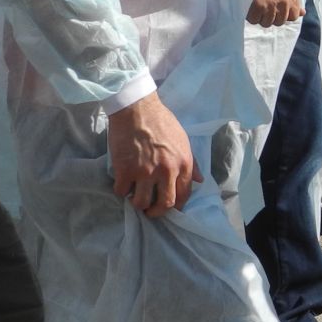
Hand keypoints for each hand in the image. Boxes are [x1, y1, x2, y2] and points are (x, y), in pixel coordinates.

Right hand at [108, 93, 201, 217]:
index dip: (177, 206)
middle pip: (164, 204)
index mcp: (183, 164)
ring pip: (141, 202)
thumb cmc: (162, 122)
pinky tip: (123, 184)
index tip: (169, 207)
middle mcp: (166, 171)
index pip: (184, 195)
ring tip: (136, 198)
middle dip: (157, 212)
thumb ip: (191, 162)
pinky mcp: (124, 170)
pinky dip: (122, 191)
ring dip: (138, 204)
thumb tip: (199, 180)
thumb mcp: (183, 140)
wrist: (137, 109)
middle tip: (150, 211)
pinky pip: (122, 191)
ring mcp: (144, 172)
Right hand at [246, 0, 304, 26]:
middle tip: (264, 4)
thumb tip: (303, 13)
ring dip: (260, 16)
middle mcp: (284, 2)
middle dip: (271, 16)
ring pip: (266, 23)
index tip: (277, 9)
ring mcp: (271, 5)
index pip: (294, 16)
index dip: (284, 15)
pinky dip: (250, 15)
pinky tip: (250, 4)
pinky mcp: (258, 7)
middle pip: (279, 22)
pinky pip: (254, 20)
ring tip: (257, 3)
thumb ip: (293, 1)